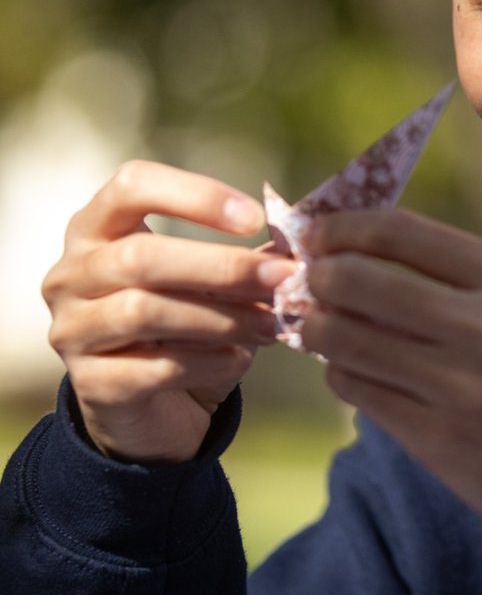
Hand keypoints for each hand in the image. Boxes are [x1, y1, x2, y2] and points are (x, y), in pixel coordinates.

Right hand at [43, 161, 295, 463]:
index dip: (195, 195)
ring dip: (221, 317)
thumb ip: (246, 256)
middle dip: (221, 267)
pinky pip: (155, 367)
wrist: (155, 409)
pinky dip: (208, 362)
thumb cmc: (186, 325)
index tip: (255, 218)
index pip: (131, 186)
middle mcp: (72, 273)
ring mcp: (72, 330)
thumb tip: (297, 241)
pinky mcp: (91, 385)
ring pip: (144, 311)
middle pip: (140, 256)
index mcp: (98, 228)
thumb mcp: (212, 282)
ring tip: (269, 324)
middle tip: (282, 278)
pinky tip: (239, 359)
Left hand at [300, 208, 481, 594]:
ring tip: (324, 327)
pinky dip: (345, 374)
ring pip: (344, 338)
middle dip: (316, 276)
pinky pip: (358, 392)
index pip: (397, 230)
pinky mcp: (437, 440)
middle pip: (356, 279)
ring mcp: (456, 385)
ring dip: (321, 329)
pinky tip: (358, 371)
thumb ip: (468, 277)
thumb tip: (371, 248)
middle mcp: (481, 323)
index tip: (316, 232)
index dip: (341, 227)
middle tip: (306, 282)